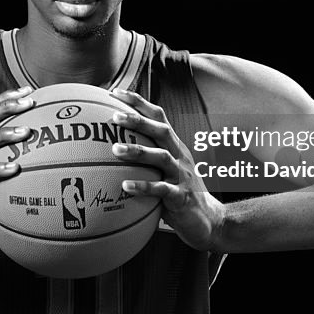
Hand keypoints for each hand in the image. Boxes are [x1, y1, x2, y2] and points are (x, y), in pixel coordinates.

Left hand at [109, 89, 225, 251]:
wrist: (208, 221)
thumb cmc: (177, 193)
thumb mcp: (163, 171)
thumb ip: (144, 160)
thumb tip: (106, 151)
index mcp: (174, 146)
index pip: (158, 116)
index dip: (138, 102)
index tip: (115, 93)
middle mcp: (180, 156)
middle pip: (161, 130)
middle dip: (138, 121)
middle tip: (114, 117)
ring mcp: (182, 175)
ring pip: (162, 157)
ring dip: (138, 152)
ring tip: (115, 149)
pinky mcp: (182, 196)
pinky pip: (162, 189)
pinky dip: (144, 186)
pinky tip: (125, 187)